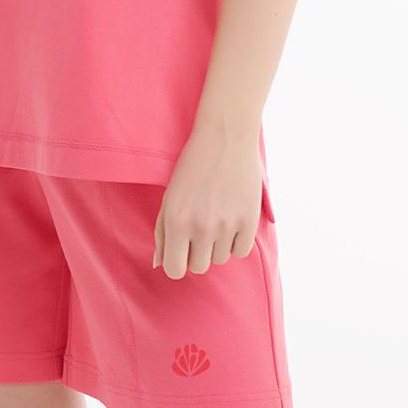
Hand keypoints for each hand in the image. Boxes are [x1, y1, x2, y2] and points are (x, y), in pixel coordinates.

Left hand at [152, 122, 263, 277]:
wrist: (225, 137)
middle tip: (200, 227)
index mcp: (176, 220)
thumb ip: (162, 231)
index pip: (174, 270)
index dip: (178, 261)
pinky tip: (232, 219)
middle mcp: (200, 226)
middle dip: (198, 252)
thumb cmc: (193, 165)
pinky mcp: (249, 220)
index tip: (182, 248)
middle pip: (199, 267)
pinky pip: (240, 251)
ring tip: (217, 216)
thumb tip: (159, 263)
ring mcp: (226, 225)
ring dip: (218, 245)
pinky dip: (237, 241)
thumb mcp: (169, 196)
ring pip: (220, 259)